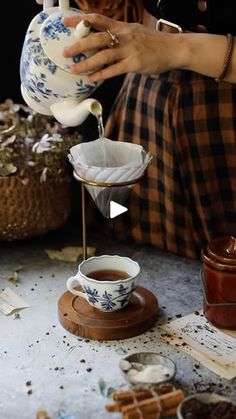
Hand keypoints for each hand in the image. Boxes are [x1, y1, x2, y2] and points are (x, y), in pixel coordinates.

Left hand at [63, 13, 178, 81]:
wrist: (173, 48)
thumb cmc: (154, 42)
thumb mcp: (135, 31)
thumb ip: (120, 34)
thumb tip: (104, 39)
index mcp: (122, 27)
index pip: (97, 19)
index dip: (80, 20)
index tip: (65, 21)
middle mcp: (123, 36)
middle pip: (96, 38)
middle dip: (78, 45)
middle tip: (65, 51)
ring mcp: (129, 50)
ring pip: (102, 55)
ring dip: (86, 63)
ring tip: (74, 69)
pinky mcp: (134, 64)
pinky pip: (113, 70)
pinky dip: (101, 74)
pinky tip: (91, 78)